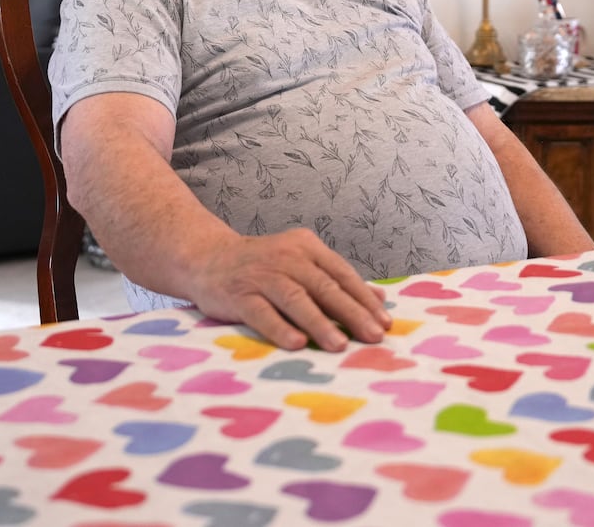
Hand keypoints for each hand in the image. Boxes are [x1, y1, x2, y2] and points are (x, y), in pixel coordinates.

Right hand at [185, 228, 391, 350]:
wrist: (208, 258)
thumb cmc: (263, 267)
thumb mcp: (302, 264)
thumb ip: (336, 281)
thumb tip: (379, 300)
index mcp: (306, 247)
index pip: (341, 274)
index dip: (364, 299)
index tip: (384, 323)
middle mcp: (286, 258)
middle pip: (324, 287)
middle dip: (352, 314)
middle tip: (374, 336)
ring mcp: (261, 276)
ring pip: (296, 300)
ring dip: (319, 324)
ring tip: (340, 345)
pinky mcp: (238, 295)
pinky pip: (261, 313)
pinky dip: (279, 328)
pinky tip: (296, 344)